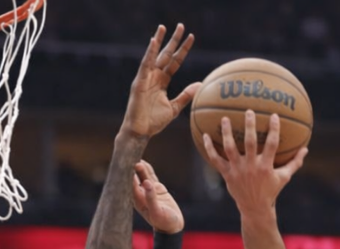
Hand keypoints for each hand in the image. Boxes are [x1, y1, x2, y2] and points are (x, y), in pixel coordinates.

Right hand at [122, 24, 201, 138]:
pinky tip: (153, 42)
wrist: (141, 132)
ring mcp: (145, 78)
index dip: (183, 50)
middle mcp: (153, 76)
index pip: (175, 62)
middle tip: (181, 26)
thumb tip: (200, 84)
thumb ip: (186, 95)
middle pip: (165, 55)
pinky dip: (149, 54)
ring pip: (154, 56)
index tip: (191, 38)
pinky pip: (145, 65)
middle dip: (173, 40)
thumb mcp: (174, 107)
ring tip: (164, 27)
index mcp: (162, 81)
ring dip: (159, 41)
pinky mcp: (139, 82)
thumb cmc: (154, 122)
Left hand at [133, 161, 183, 233]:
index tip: (125, 164)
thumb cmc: (164, 222)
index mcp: (137, 200)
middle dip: (130, 168)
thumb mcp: (157, 212)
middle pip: (133, 178)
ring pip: (142, 175)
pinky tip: (144, 162)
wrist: (173, 226)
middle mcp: (140, 194)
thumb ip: (151, 198)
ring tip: (136, 156)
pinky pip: (151, 176)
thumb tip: (145, 183)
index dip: (127, 174)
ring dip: (139, 167)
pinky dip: (148, 169)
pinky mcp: (156, 188)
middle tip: (129, 156)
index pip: (129, 184)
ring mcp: (148, 190)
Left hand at [202, 110, 307, 218]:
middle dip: (249, 126)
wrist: (255, 208)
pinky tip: (205, 135)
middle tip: (248, 111)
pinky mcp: (226, 174)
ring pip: (230, 148)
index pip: (271, 144)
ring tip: (224, 118)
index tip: (274, 115)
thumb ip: (295, 162)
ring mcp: (237, 170)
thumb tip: (306, 148)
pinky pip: (215, 159)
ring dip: (227, 133)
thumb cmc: (271, 191)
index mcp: (266, 166)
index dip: (273, 130)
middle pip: (249, 143)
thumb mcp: (284, 177)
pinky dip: (209, 148)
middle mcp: (251, 167)